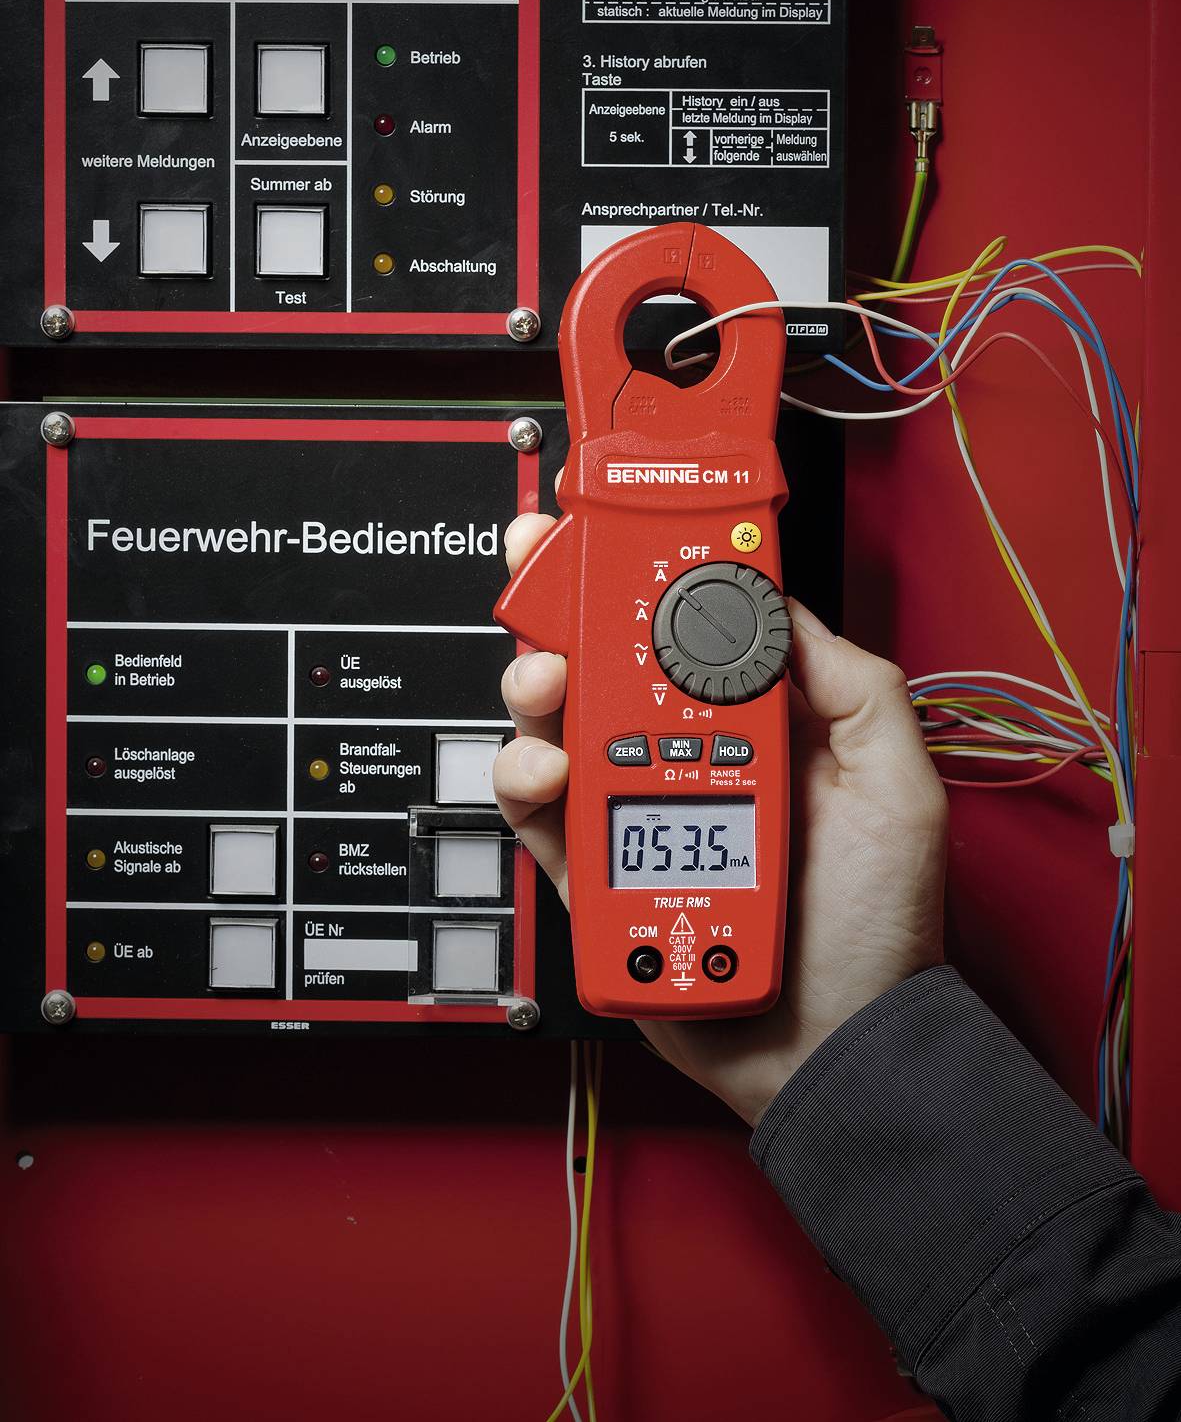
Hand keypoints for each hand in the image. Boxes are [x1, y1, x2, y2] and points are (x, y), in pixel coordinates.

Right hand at [493, 513, 948, 1127]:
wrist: (835, 1050)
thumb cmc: (877, 929)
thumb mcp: (898, 785)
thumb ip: (854, 687)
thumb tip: (782, 608)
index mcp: (756, 727)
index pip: (689, 632)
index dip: (644, 578)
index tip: (609, 536)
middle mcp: (690, 759)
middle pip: (605, 665)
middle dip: (563, 616)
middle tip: (546, 594)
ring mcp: (637, 814)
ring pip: (558, 728)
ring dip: (537, 692)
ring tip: (549, 693)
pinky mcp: (595, 873)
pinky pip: (539, 815)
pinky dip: (526, 781)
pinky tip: (549, 771)